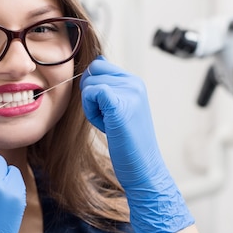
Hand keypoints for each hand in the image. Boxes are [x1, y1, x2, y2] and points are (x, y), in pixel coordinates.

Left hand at [80, 57, 193, 232]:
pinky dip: (91, 111)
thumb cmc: (128, 144)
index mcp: (135, 81)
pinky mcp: (120, 105)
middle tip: (106, 117)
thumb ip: (109, 89)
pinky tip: (105, 125)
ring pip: (89, 84)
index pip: (99, 64)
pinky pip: (91, 93)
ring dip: (91, 106)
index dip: (92, 85)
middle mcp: (134, 82)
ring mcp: (129, 92)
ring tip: (109, 124)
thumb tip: (94, 65)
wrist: (144, 168)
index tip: (104, 108)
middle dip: (90, 94)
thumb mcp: (121, 110)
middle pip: (92, 71)